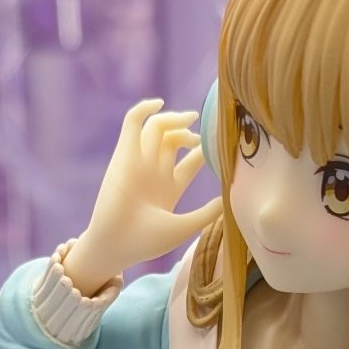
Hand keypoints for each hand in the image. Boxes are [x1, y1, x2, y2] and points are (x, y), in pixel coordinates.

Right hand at [66, 99, 222, 294]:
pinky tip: (158, 104)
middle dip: (188, 131)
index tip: (219, 144)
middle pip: (173, 140)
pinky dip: (143, 109)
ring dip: (173, 119)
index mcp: (169, 188)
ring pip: (157, 128)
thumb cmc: (146, 241)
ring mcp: (139, 162)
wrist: (116, 244)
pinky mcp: (124, 154)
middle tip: (203, 133)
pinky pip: (132, 123)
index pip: (190, 161)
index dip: (204, 150)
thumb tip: (232, 199)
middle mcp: (154, 172)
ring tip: (189, 120)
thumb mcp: (185, 226)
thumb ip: (208, 213)